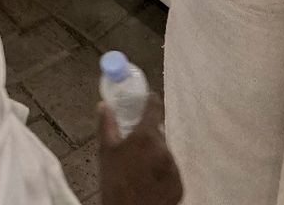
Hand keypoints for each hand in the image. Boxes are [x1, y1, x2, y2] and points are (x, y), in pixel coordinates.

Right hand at [95, 89, 182, 204]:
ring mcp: (174, 168)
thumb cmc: (114, 182)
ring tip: (139, 169)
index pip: (154, 108)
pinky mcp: (179, 184)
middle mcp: (164, 149)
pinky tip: (148, 181)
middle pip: (158, 134)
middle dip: (148, 137)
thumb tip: (104, 106)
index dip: (150, 101)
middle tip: (134, 148)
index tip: (147, 99)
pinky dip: (162, 172)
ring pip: (165, 153)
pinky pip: (171, 171)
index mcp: (146, 136)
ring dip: (155, 155)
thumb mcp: (105, 152)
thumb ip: (106, 125)